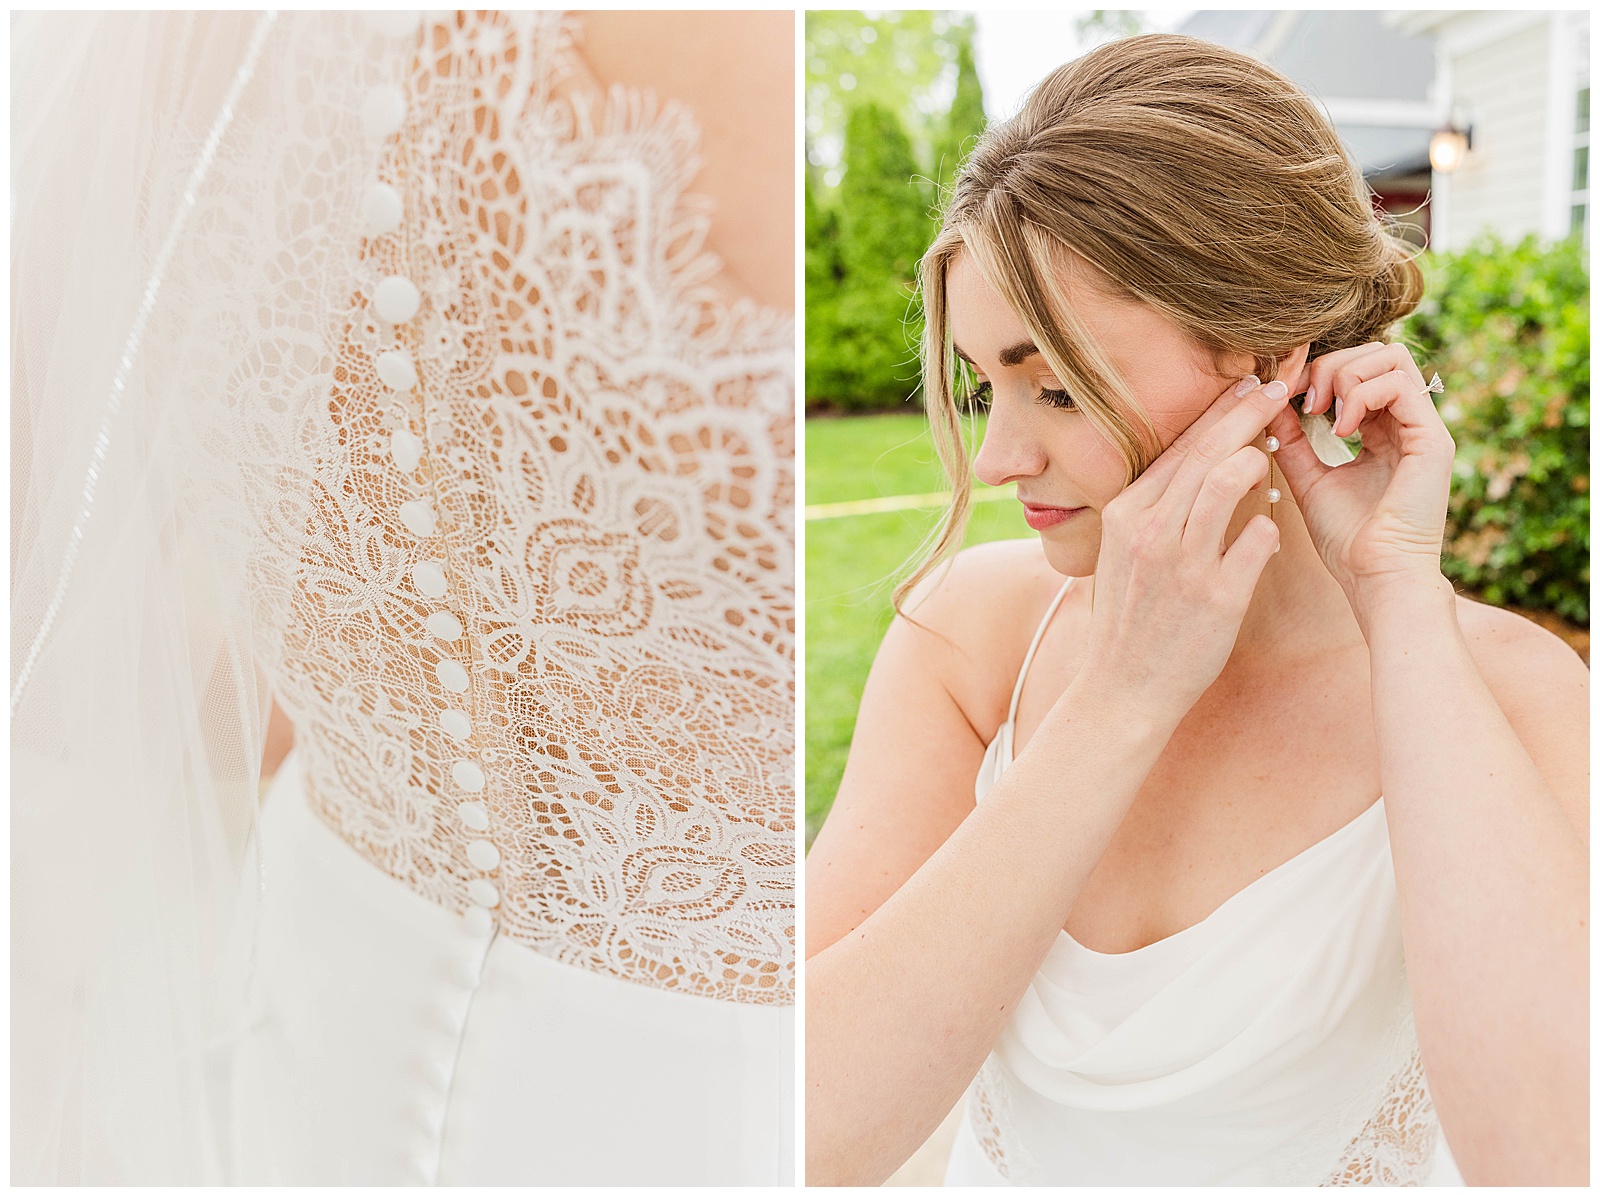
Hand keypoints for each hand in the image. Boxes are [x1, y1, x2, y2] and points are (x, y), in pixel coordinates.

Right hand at [1077, 377, 1288, 726]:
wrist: (1122, 691)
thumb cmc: (1130, 620)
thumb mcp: (1125, 554)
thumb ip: (1156, 511)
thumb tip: (1199, 468)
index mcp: (1125, 515)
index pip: (1178, 446)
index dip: (1218, 411)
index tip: (1247, 384)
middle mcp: (1150, 532)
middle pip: (1206, 451)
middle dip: (1247, 411)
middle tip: (1280, 384)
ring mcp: (1182, 564)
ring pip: (1227, 482)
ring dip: (1258, 457)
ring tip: (1278, 447)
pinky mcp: (1216, 598)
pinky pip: (1257, 541)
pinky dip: (1270, 526)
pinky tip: (1274, 523)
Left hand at [1270, 343, 1454, 610]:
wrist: (1375, 578)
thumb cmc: (1345, 540)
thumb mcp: (1309, 479)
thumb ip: (1292, 441)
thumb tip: (1269, 404)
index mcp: (1383, 431)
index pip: (1360, 369)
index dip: (1318, 370)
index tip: (1283, 393)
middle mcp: (1408, 424)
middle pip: (1378, 351)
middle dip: (1331, 364)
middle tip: (1304, 401)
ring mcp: (1424, 428)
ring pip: (1392, 356)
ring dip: (1345, 374)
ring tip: (1320, 413)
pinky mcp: (1433, 439)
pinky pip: (1400, 383)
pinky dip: (1361, 395)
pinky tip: (1340, 431)